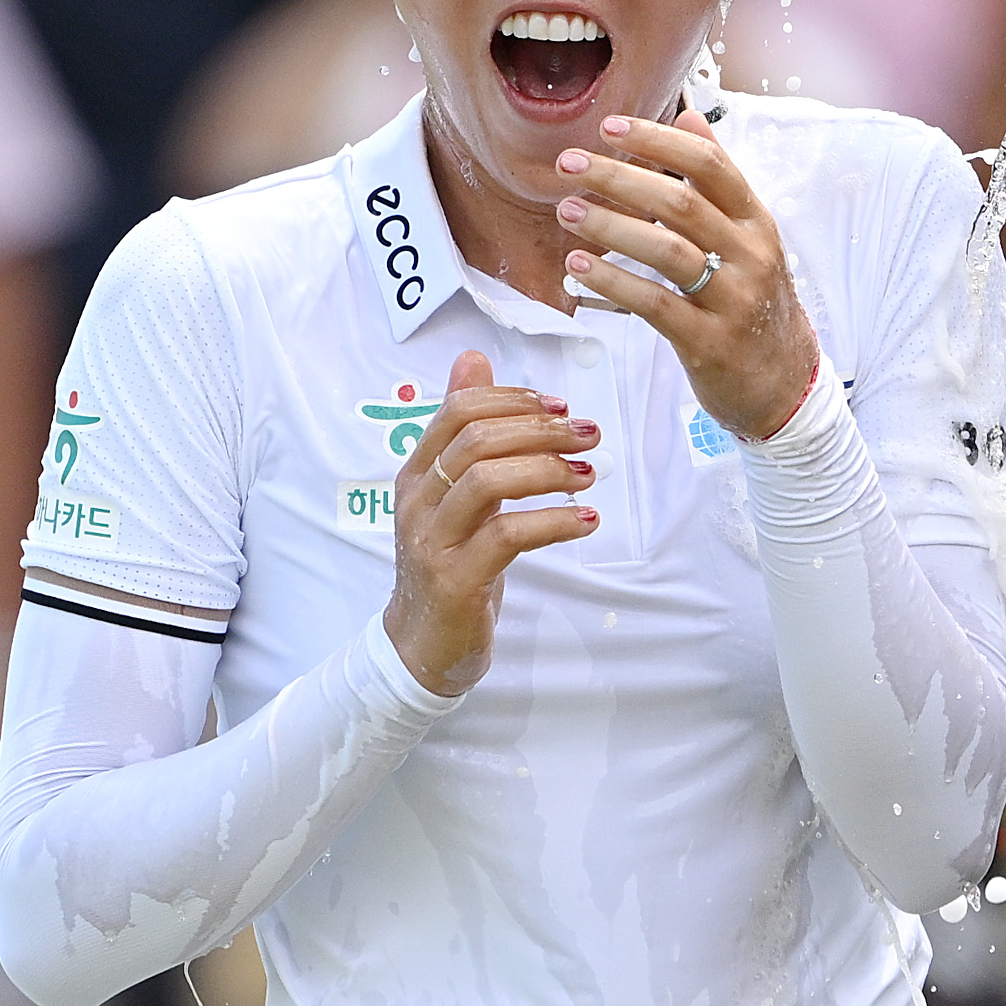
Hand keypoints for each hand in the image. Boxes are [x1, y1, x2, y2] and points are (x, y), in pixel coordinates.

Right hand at [383, 347, 597, 695]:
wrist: (423, 646)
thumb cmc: (450, 562)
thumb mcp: (457, 493)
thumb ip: (466, 432)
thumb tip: (473, 359)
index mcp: (417, 473)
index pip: (459, 411)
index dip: (514, 400)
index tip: (562, 406)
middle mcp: (418, 501)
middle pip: (475, 440)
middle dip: (541, 430)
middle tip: (588, 435)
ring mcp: (432, 541)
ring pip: (487, 480)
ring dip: (548, 470)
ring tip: (588, 474)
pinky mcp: (455, 580)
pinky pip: (508, 535)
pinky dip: (554, 521)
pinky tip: (585, 520)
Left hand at [557, 109, 820, 440]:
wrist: (784, 382)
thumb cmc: (754, 301)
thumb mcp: (748, 236)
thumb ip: (717, 179)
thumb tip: (689, 115)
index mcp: (755, 221)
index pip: (709, 166)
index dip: (658, 140)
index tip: (610, 128)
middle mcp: (750, 255)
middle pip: (681, 203)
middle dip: (620, 178)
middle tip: (570, 165)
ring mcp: (733, 300)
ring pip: (667, 251)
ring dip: (611, 227)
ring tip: (568, 212)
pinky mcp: (710, 342)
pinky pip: (656, 305)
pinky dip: (614, 282)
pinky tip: (580, 267)